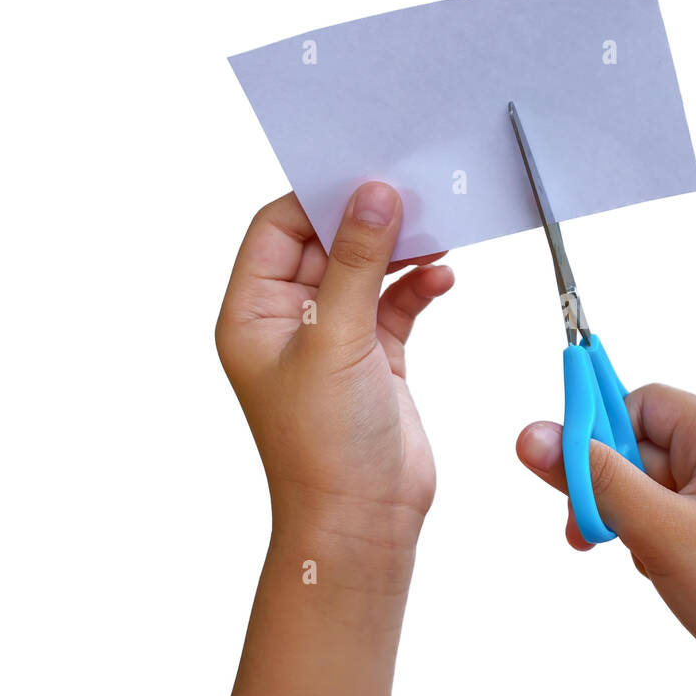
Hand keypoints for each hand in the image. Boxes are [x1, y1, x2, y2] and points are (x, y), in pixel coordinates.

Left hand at [216, 183, 452, 553]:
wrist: (363, 521)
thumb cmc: (326, 445)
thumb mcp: (336, 339)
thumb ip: (357, 262)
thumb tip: (375, 194)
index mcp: (252, 312)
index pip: (277, 228)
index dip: (318, 198)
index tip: (366, 174)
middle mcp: (288, 320)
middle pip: (327, 243)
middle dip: (369, 219)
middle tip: (414, 191)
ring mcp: (335, 337)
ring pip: (367, 270)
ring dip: (401, 250)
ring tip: (440, 229)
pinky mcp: (376, 356)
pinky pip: (397, 303)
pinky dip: (419, 286)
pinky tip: (443, 277)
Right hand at [516, 384, 695, 695]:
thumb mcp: (658, 531)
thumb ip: (594, 478)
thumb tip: (535, 434)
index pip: (643, 402)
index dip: (599, 434)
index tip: (566, 475)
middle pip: (645, 443)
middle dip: (612, 488)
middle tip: (590, 532)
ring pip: (655, 484)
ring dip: (633, 519)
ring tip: (649, 559)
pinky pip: (676, 513)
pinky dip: (656, 537)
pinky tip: (666, 570)